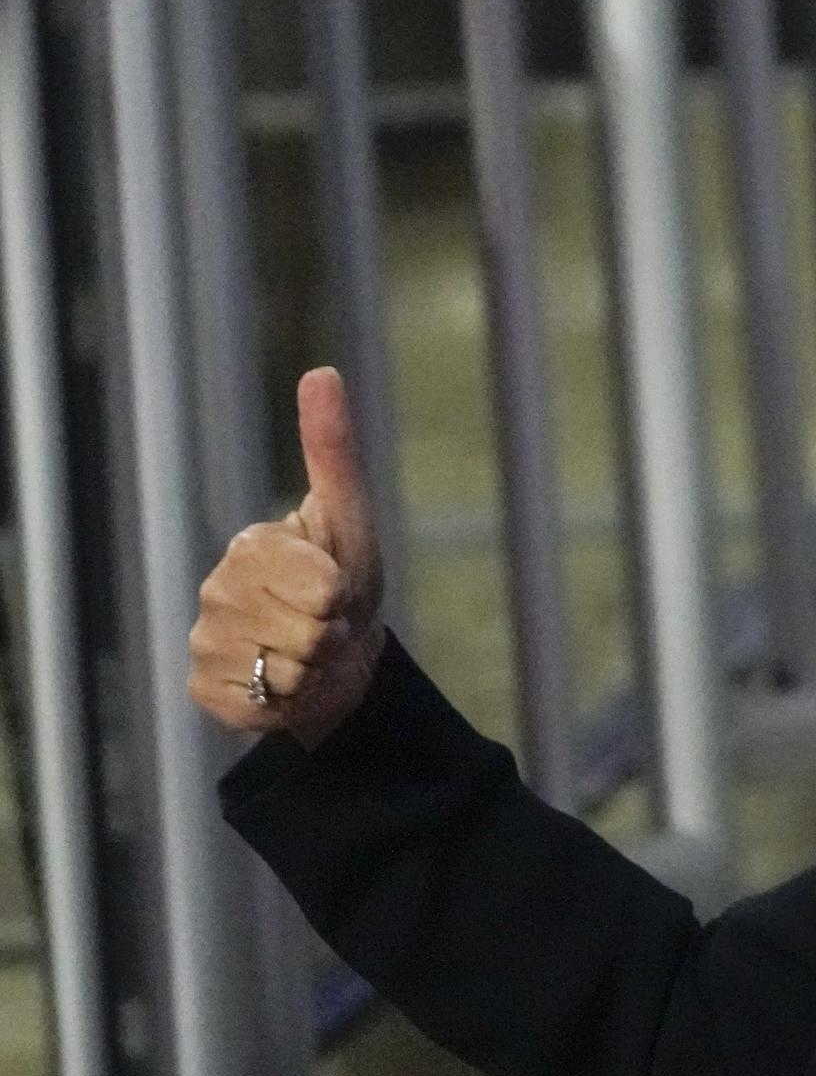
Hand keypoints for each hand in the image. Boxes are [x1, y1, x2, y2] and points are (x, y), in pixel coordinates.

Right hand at [187, 367, 388, 745]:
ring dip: (313, 670)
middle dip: (332, 634)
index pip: (320, 586)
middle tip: (327, 624)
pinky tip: (279, 683)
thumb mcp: (351, 516)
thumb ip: (333, 449)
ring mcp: (206, 641)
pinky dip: (284, 701)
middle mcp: (216, 590)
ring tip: (309, 653)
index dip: (342, 596)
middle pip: (305, 631)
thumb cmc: (349, 578)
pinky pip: (257, 704)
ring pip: (284, 671)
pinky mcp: (205, 689)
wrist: (340, 654)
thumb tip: (321, 371)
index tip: (338, 588)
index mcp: (252, 545)